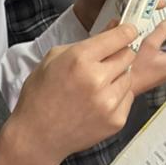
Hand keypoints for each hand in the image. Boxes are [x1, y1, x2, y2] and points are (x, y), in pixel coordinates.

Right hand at [0, 24, 137, 164]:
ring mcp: (109, 102)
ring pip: (129, 77)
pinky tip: (97, 102)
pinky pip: (127, 97)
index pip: (120, 37)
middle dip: (119, 54)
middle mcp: (97, 79)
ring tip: (96, 86)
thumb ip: (85, 43)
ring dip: (117, 77)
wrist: (37, 136)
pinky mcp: (116, 120)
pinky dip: (117, 96)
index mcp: (80, 59)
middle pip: (129, 55)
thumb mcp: (53, 59)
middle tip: (104, 63)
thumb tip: (113, 28)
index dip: (126, 31)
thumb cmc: (40, 96)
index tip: (127, 31)